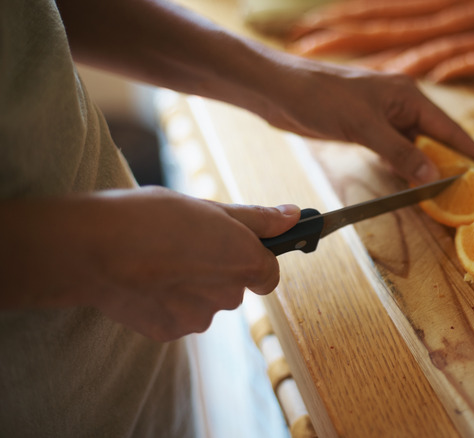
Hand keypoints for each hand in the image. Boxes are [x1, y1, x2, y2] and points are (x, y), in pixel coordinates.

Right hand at [0, 187, 299, 340]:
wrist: (91, 249)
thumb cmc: (149, 218)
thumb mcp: (208, 207)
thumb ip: (256, 218)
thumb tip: (294, 216)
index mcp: (244, 262)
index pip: (268, 272)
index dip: (252, 257)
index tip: (232, 246)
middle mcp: (228, 296)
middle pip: (234, 287)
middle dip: (217, 269)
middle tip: (184, 245)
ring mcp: (197, 318)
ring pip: (204, 303)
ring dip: (190, 286)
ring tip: (158, 260)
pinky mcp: (169, 332)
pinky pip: (176, 316)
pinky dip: (165, 302)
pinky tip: (144, 280)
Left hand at [57, 0, 473, 183]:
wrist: (278, 92)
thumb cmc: (320, 99)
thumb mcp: (364, 127)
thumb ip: (401, 153)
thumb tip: (434, 177)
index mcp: (408, 97)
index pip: (450, 129)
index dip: (472, 151)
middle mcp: (400, 106)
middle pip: (435, 140)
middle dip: (451, 165)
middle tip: (469, 194)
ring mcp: (382, 118)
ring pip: (414, 149)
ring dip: (425, 170)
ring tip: (443, 197)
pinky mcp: (364, 129)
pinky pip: (393, 152)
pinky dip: (403, 168)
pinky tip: (408, 186)